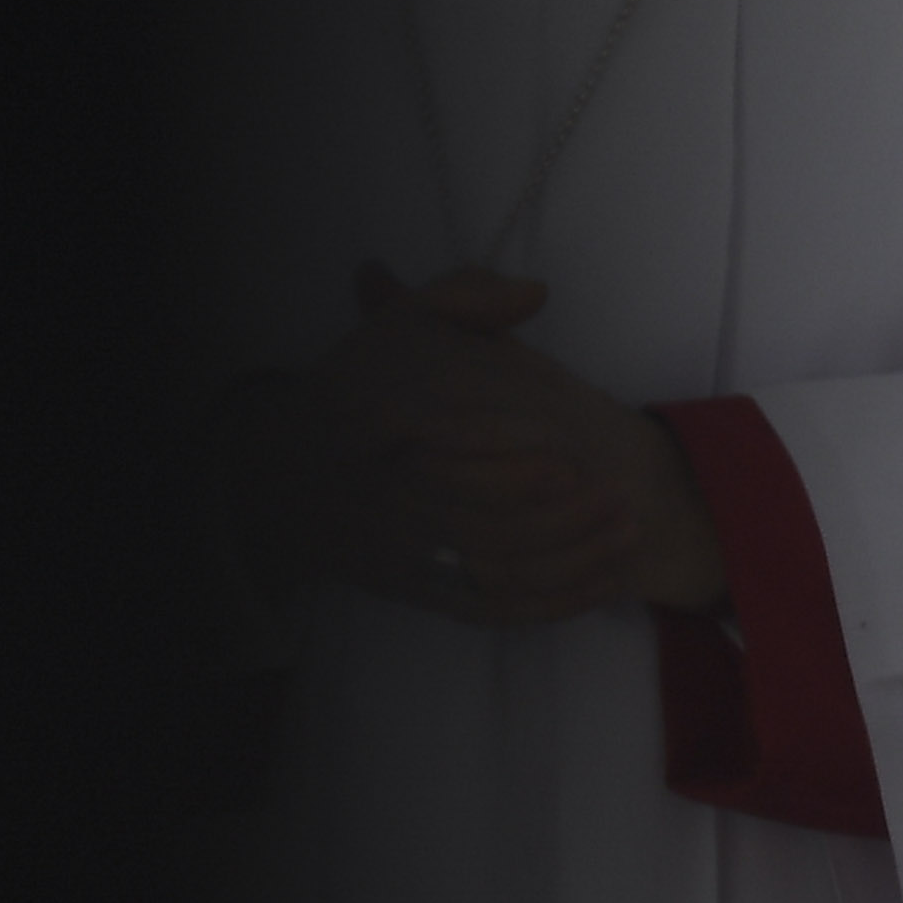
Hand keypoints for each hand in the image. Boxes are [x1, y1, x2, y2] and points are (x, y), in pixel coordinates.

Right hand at [237, 268, 726, 627]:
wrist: (277, 472)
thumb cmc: (356, 390)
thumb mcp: (397, 328)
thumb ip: (464, 297)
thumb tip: (531, 294)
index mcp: (379, 422)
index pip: (445, 449)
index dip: (508, 463)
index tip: (567, 458)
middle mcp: (386, 494)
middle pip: (477, 522)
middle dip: (555, 515)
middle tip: (615, 494)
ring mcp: (399, 548)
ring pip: (492, 569)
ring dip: (568, 557)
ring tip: (626, 528)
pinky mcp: (412, 586)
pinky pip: (487, 607)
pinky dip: (549, 603)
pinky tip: (602, 582)